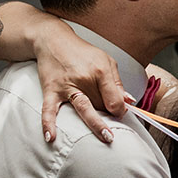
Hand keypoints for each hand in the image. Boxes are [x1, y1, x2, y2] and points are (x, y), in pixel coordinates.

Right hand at [34, 27, 127, 143]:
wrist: (52, 40)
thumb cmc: (81, 53)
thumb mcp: (105, 61)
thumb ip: (117, 83)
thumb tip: (128, 102)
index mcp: (100, 71)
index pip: (115, 98)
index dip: (120, 109)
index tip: (119, 114)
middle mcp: (85, 78)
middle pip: (101, 105)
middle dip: (108, 117)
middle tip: (113, 134)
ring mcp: (67, 85)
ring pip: (83, 108)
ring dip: (96, 124)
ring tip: (105, 137)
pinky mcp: (51, 90)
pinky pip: (49, 109)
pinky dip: (49, 123)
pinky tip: (51, 137)